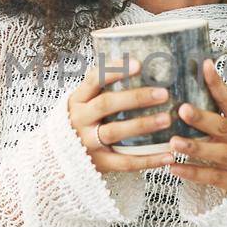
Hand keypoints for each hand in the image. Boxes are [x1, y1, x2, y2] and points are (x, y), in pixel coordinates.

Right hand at [67, 56, 178, 174]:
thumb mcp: (83, 102)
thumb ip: (102, 88)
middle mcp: (80, 119)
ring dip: (143, 125)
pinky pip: (125, 162)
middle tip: (163, 93)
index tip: (139, 64)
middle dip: (135, 97)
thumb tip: (138, 63)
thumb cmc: (80, 122)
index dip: (115, 70)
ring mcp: (88, 142)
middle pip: (106, 104)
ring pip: (115, 131)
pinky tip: (168, 155)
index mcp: (78, 100)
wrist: (58, 157)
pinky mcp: (99, 163)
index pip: (94, 79)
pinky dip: (148, 160)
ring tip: (167, 120)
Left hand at [169, 58, 226, 195]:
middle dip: (202, 118)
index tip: (204, 65)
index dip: (217, 84)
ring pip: (220, 153)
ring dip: (196, 147)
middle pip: (224, 127)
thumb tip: (192, 93)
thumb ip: (220, 118)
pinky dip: (193, 172)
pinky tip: (174, 167)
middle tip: (182, 109)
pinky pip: (213, 177)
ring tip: (173, 142)